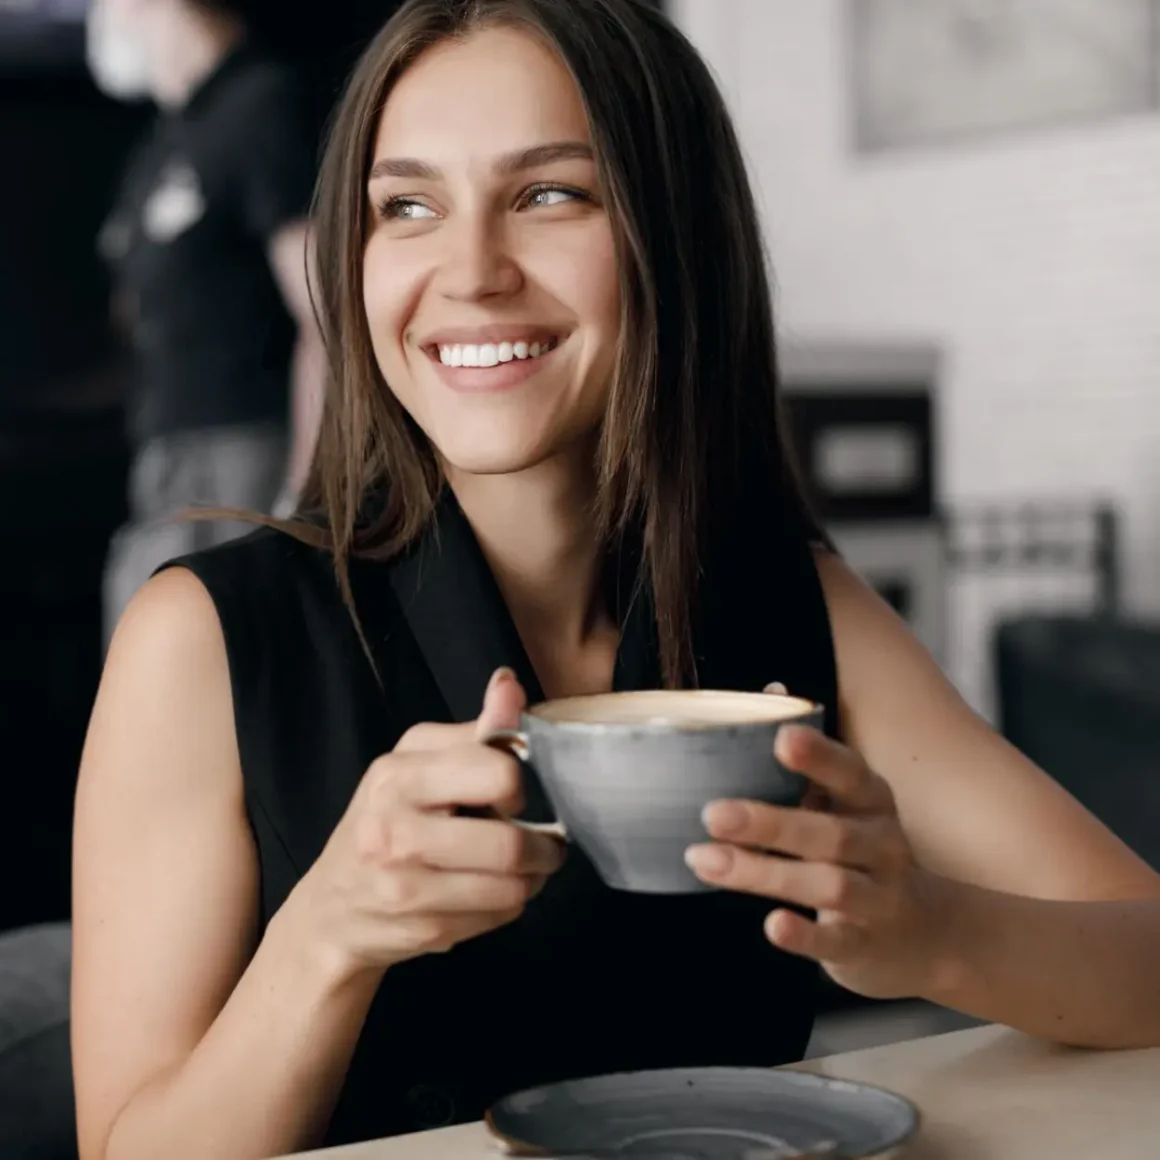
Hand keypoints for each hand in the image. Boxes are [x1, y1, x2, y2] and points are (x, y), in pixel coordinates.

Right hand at [290, 668, 565, 977]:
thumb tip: (510, 684)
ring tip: (525, 869)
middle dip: (542, 847)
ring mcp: (406, 888)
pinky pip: (498, 917)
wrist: (330, 911)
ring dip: (532, 879)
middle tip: (544, 845)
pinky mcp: (422, 930)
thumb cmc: (385, 822)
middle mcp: (394, 831)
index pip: (496, 774)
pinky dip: (509, 905)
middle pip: (508, 844)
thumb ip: (474, 730)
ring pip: (511, 887)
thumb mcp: (417, 763)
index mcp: (397, 776)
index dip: (517, 786)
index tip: (513, 796)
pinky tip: (492, 893)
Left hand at [684, 719, 946, 1000]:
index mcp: (873, 801)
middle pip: (830, 833)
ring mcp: (879, 898)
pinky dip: (806, 935)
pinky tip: (772, 925)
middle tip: (712, 813)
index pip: (851, 773)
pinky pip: (837, 941)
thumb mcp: (848, 802)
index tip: (782, 739)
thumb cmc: (863, 852)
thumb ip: (811, 758)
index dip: (820, 756)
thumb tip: (771, 689)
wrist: (927, 934)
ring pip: (827, 885)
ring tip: (706, 862)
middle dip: (769, 822)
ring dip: (764, 874)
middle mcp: (882, 845)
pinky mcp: (867, 945)